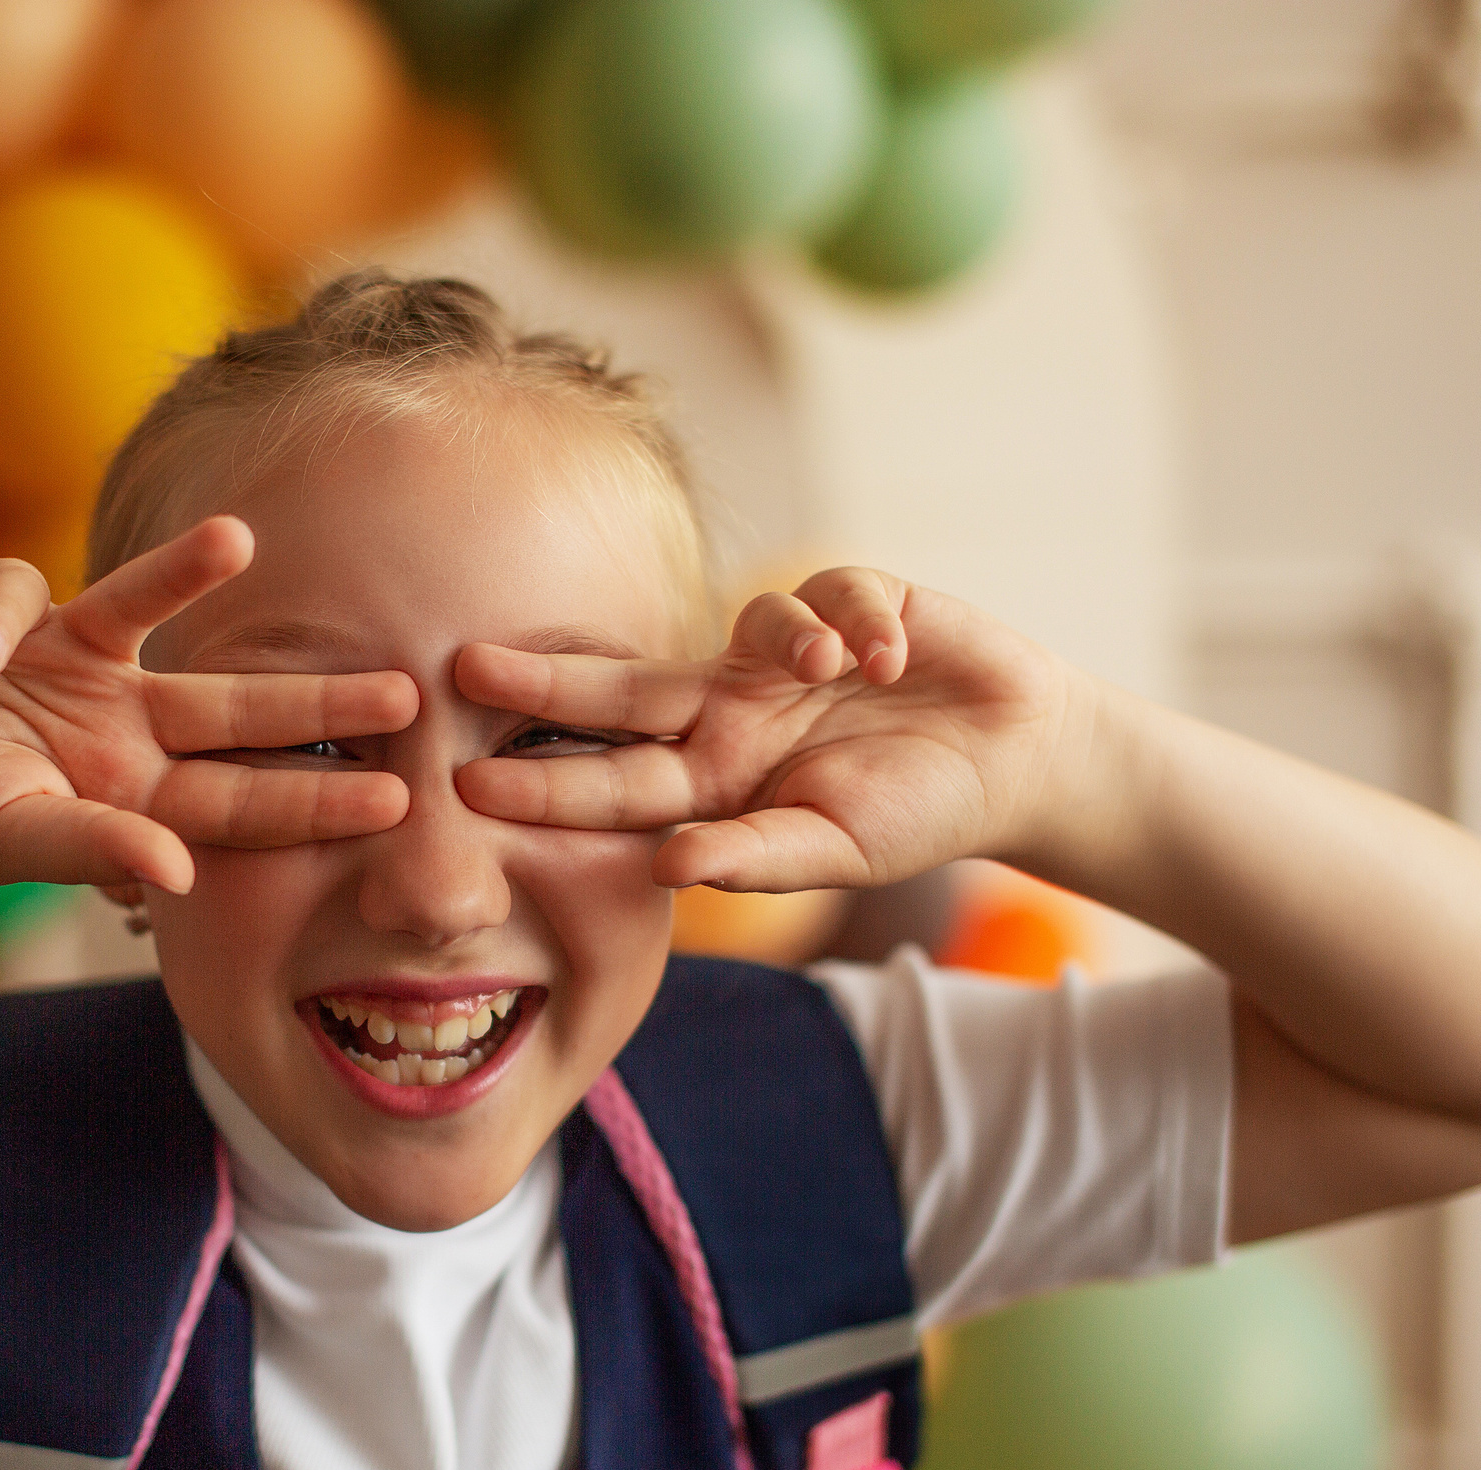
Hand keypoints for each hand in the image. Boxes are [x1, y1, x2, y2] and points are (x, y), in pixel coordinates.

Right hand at [0, 517, 418, 894]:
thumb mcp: (5, 843)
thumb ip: (91, 847)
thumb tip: (178, 869)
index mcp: (126, 794)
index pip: (239, 798)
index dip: (315, 798)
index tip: (397, 800)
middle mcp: (114, 724)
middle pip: (232, 706)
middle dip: (316, 701)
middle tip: (407, 692)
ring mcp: (64, 660)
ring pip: (145, 611)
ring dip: (188, 573)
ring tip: (240, 541)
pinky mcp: (2, 607)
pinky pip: (23, 594)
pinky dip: (2, 619)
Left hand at [451, 567, 1083, 892]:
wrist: (1016, 758)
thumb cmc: (916, 812)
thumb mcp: (836, 849)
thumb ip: (756, 858)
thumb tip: (667, 866)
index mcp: (721, 775)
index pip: (616, 780)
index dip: (545, 782)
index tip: (465, 787)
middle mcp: (736, 708)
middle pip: (624, 690)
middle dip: (547, 680)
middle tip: (464, 667)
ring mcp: (789, 655)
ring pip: (751, 623)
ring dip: (788, 637)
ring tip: (832, 666)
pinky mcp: (854, 604)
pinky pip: (836, 593)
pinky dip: (860, 620)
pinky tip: (896, 655)